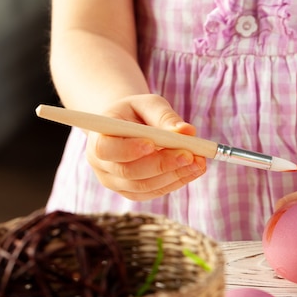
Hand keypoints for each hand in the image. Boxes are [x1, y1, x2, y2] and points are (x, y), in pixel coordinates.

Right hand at [85, 94, 206, 200]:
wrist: (129, 127)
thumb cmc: (137, 113)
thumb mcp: (148, 104)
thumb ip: (165, 116)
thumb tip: (187, 131)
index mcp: (98, 138)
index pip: (106, 149)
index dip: (128, 149)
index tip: (152, 144)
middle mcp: (102, 165)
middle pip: (129, 172)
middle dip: (162, 164)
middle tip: (189, 155)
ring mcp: (116, 183)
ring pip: (145, 185)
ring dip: (175, 175)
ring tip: (199, 162)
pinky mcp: (133, 193)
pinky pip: (155, 191)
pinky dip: (177, 181)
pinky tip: (194, 169)